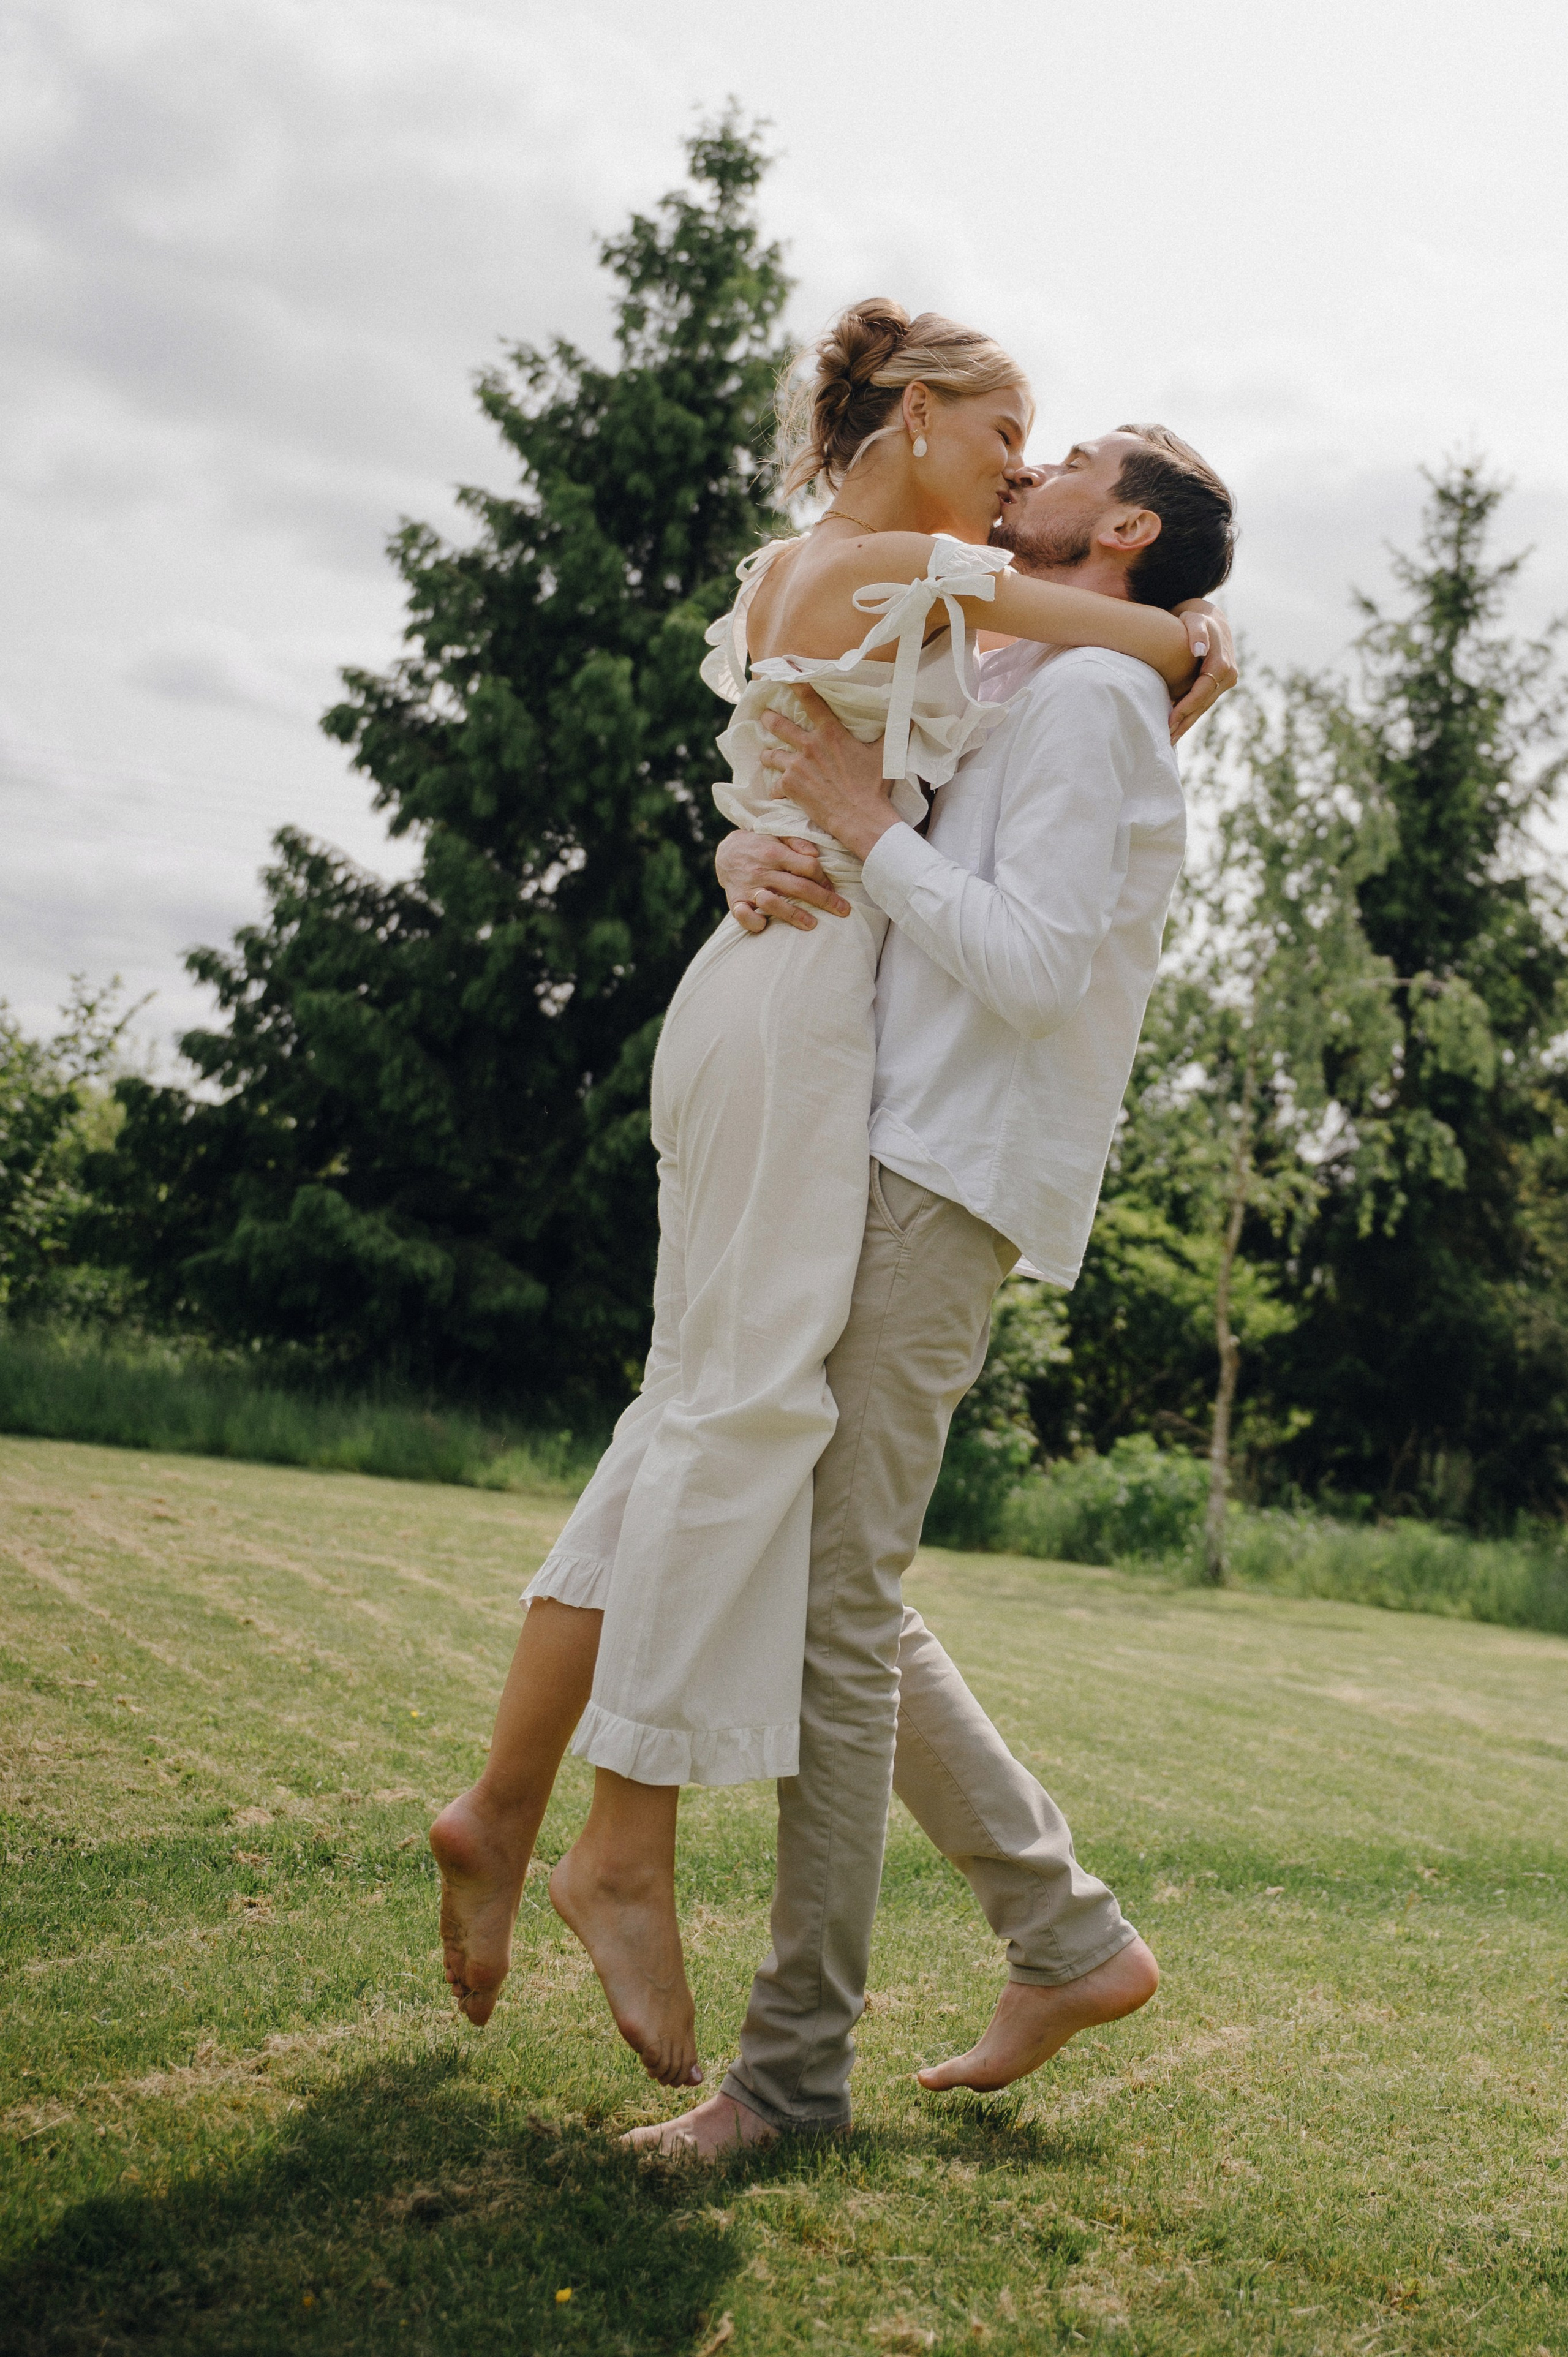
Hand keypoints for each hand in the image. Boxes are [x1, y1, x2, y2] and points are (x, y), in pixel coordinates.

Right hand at [714, 831, 851, 934]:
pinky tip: (766, 925)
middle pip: (798, 887)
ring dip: (794, 915)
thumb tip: (815, 855)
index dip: (824, 879)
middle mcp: (763, 871)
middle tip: (843, 911)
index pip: (808, 867)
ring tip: (812, 925)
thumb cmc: (761, 846)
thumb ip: (797, 842)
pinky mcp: (736, 901)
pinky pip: (743, 916)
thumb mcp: (778, 836)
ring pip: (774, 903)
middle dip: (824, 900)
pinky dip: (754, 922)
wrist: (726, 851)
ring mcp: (749, 888)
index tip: (834, 889)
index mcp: (775, 853)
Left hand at [758, 686, 902, 861]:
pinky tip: (777, 792)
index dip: (796, 685)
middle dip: (769, 719)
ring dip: (768, 755)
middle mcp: (809, 745)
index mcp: (830, 733)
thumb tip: (911, 713)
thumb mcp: (886, 754)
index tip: (786, 676)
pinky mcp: (791, 787)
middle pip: (779, 725)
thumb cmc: (874, 786)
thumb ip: (894, 730)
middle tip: (764, 716)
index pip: (810, 701)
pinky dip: (775, 789)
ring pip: (771, 756)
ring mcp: (797, 766)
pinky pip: (774, 786)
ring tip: (766, 756)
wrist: (861, 818)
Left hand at [1168, 602, 1238, 742]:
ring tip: (1169, 738)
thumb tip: (1199, 650)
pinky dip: (1192, 715)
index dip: (1186, 706)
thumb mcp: (1193, 618)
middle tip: (1166, 738)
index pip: (1203, 691)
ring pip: (1205, 706)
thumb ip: (1196, 631)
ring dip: (1188, 722)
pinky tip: (1178, 726)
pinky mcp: (1220, 684)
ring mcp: (1226, 680)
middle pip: (1204, 703)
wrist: (1209, 616)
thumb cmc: (1195, 616)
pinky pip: (1205, 702)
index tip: (1170, 719)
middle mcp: (1229, 674)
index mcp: (1222, 662)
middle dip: (1185, 721)